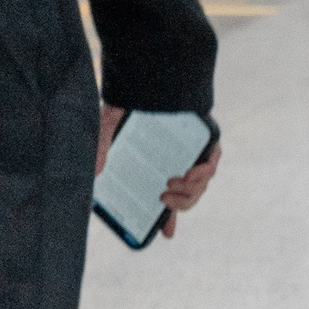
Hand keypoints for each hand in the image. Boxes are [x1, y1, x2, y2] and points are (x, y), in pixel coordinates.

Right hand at [97, 104, 222, 239]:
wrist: (150, 74)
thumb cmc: (129, 100)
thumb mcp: (110, 126)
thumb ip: (103, 149)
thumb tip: (96, 174)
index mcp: (158, 167)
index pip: (168, 198)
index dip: (167, 218)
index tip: (166, 234)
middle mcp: (178, 162)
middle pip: (188, 195)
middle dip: (179, 203)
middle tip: (162, 197)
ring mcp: (194, 152)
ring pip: (201, 184)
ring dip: (190, 190)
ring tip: (171, 183)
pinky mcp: (207, 139)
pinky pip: (213, 163)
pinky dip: (204, 171)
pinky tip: (192, 171)